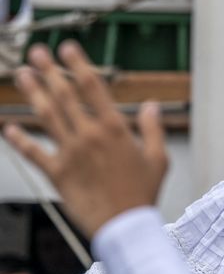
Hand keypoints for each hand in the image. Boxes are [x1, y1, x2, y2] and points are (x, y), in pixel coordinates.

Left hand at [3, 42, 168, 237]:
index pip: (92, 87)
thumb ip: (152, 129)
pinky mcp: (57, 173)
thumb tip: (151, 106)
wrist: (124, 225)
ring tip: (23, 74)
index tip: (68, 48)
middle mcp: (88, 136)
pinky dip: (20, 140)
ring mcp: (70, 153)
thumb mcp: (158, 158)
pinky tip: (9, 128)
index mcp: (114, 129)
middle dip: (49, 71)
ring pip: (46, 116)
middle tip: (37, 53)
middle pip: (64, 96)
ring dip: (33, 93)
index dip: (78, 65)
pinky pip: (34, 153)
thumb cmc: (144, 193)